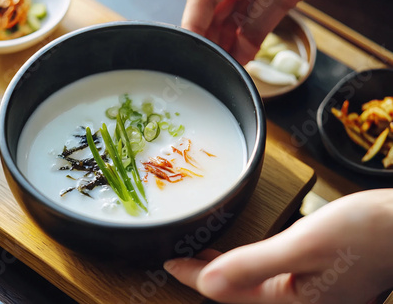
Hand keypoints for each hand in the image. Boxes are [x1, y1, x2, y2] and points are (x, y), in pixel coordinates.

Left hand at [164, 189, 392, 303]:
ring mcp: (308, 294)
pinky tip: (240, 253)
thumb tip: (207, 279)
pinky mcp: (315, 279)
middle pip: (236, 293)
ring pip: (251, 284)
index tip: (168, 262)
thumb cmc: (362, 233)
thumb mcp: (301, 245)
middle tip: (177, 259)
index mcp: (289, 302)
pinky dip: (247, 263)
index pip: (225, 292)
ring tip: (200, 255)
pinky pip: (268, 275)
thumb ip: (253, 264)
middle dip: (203, 276)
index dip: (192, 276)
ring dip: (223, 269)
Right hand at [182, 0, 339, 64]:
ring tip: (225, 65)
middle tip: (212, 67)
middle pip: (207, 8)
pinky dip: (239, 33)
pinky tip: (238, 53)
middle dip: (209, 39)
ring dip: (224, 40)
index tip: (192, 53)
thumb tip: (240, 55)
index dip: (193, 27)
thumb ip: (259, 24)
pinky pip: (239, 13)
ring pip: (222, 14)